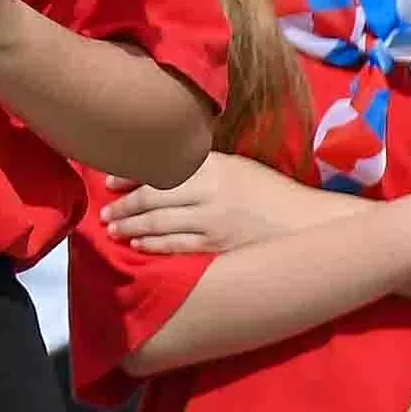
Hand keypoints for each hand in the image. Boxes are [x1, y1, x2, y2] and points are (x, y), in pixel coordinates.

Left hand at [101, 153, 345, 257]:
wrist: (305, 225)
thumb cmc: (270, 194)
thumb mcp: (237, 168)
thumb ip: (201, 166)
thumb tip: (161, 167)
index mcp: (213, 165)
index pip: (159, 167)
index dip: (129, 176)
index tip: (109, 183)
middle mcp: (210, 189)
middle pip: (152, 196)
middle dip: (123, 205)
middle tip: (105, 212)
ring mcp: (213, 220)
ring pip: (159, 222)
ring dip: (131, 226)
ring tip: (113, 229)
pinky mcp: (218, 246)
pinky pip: (175, 245)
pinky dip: (152, 244)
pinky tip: (138, 244)